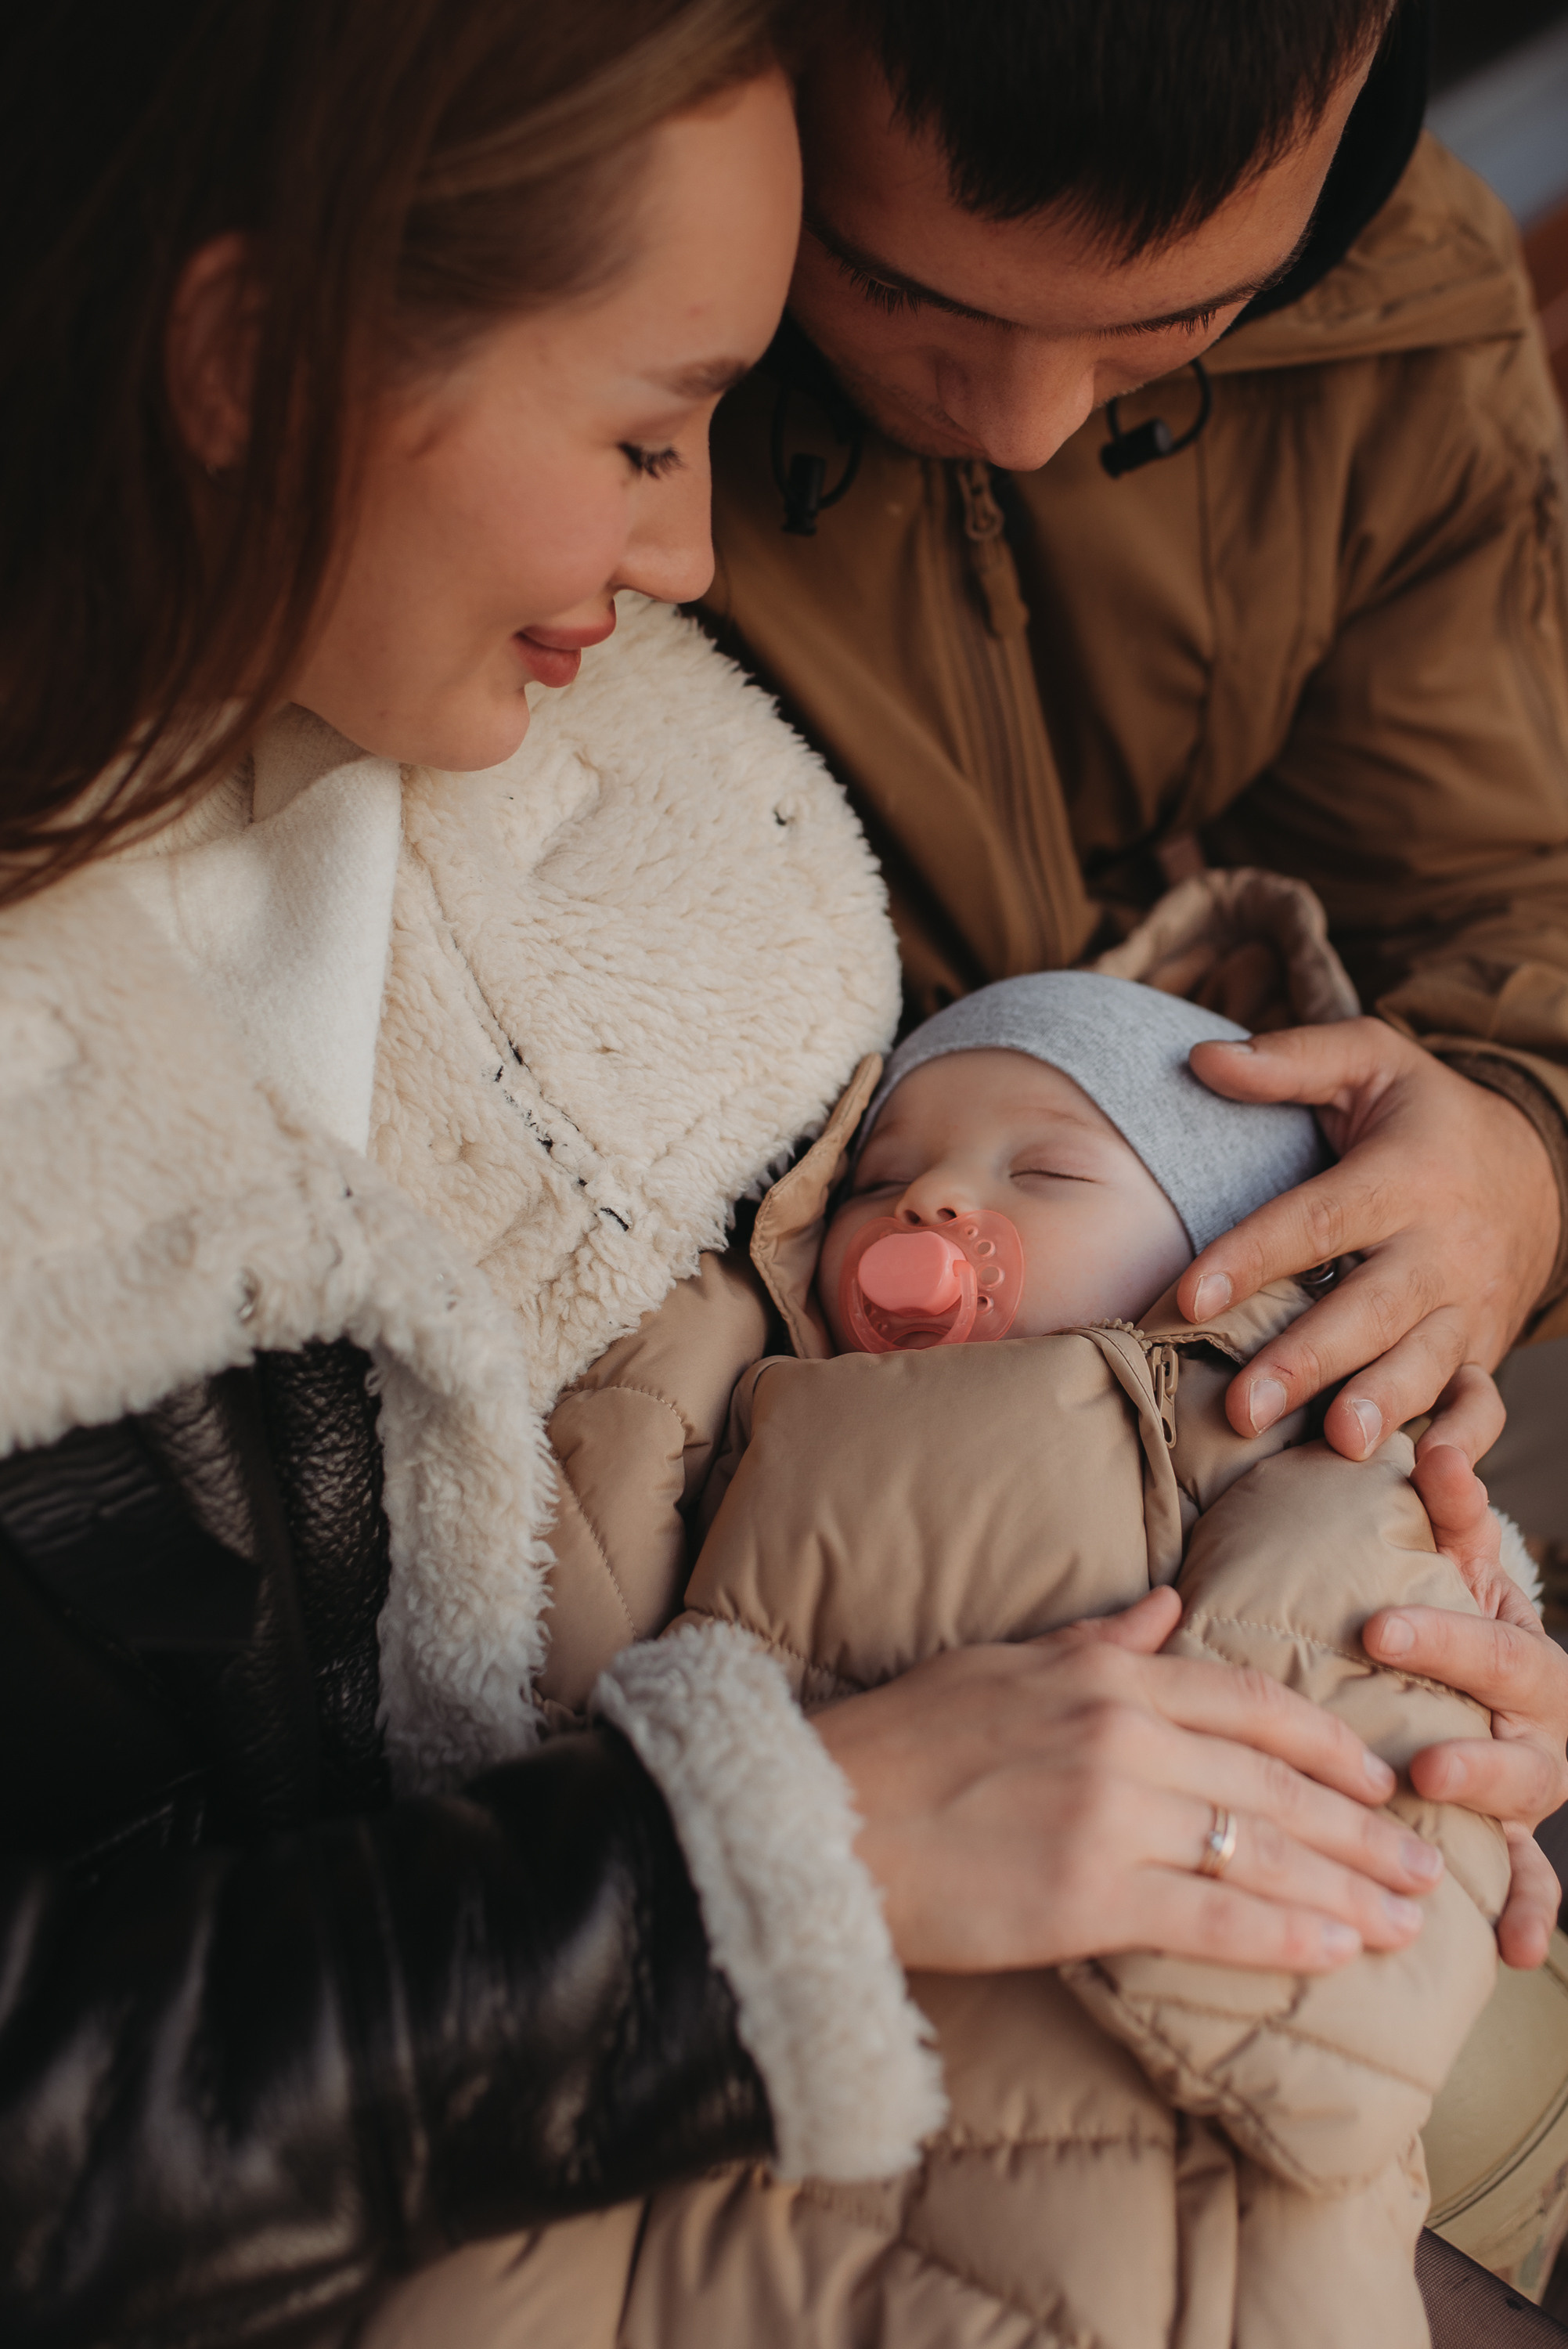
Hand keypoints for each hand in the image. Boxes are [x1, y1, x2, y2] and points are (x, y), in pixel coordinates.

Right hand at [814, 1589, 1445, 1976]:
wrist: (816, 1820)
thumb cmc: (897, 1742)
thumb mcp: (998, 1663)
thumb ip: (1092, 1640)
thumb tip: (1162, 1607)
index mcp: (1103, 1677)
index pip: (1250, 1703)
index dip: (1326, 1743)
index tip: (1375, 1776)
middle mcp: (1121, 1736)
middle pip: (1275, 1783)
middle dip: (1360, 1828)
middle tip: (1417, 1861)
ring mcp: (1110, 1817)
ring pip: (1261, 1853)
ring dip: (1344, 1888)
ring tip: (1400, 1917)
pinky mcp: (1089, 1898)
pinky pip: (1215, 1920)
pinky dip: (1284, 1937)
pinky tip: (1334, 1951)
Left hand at [1176, 1020, 1558, 1460]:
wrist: (1536, 1168)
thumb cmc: (1423, 1118)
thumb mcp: (1371, 1062)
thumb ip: (1289, 1060)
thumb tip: (1201, 1058)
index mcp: (1403, 1176)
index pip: (1318, 1220)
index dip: (1252, 1257)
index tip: (1187, 1296)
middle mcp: (1440, 1249)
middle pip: (1371, 1308)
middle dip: (1310, 1360)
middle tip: (1244, 1405)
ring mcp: (1468, 1308)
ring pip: (1425, 1365)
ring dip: (1383, 1406)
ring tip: (1339, 1444)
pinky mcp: (1483, 1352)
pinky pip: (1479, 1406)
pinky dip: (1461, 1447)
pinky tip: (1431, 1481)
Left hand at [1364, 1471, 1567, 1968]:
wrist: (1495, 1683)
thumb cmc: (1458, 1617)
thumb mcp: (1464, 1565)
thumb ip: (1453, 1513)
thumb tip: (1436, 1445)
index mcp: (1523, 1651)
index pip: (1490, 1642)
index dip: (1442, 1634)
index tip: (1376, 1628)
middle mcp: (1540, 1717)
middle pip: (1517, 1720)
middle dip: (1470, 1740)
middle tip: (1416, 1752)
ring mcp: (1531, 1782)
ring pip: (1525, 1798)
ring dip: (1488, 1800)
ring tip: (1442, 1804)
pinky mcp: (1518, 1840)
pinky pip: (1530, 1882)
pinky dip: (1529, 1914)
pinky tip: (1516, 1951)